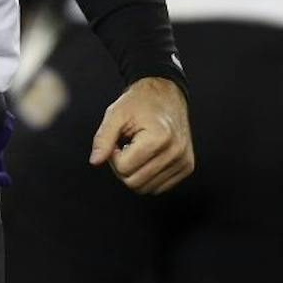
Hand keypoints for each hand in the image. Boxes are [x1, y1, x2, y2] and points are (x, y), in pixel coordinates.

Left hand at [89, 76, 193, 193]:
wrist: (165, 94)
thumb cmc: (138, 102)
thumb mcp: (115, 114)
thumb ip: (103, 138)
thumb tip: (94, 161)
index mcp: (159, 138)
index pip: (124, 168)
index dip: (113, 156)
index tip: (117, 140)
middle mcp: (175, 153)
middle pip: (135, 183)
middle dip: (123, 168)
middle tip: (124, 147)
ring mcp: (184, 162)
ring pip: (147, 188)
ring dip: (136, 172)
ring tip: (137, 150)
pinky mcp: (187, 167)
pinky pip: (159, 187)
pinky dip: (148, 175)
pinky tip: (147, 156)